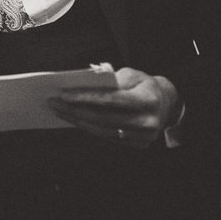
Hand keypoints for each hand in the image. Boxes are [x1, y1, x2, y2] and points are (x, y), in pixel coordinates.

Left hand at [48, 67, 181, 147]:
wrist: (166, 104)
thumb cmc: (144, 86)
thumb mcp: (132, 75)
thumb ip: (111, 79)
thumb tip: (85, 84)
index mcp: (148, 99)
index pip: (111, 99)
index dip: (86, 97)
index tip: (63, 94)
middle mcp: (147, 121)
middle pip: (103, 118)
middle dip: (75, 110)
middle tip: (54, 103)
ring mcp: (143, 136)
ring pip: (102, 131)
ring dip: (77, 121)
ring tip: (60, 112)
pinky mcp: (137, 144)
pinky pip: (106, 137)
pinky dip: (88, 128)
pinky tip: (74, 119)